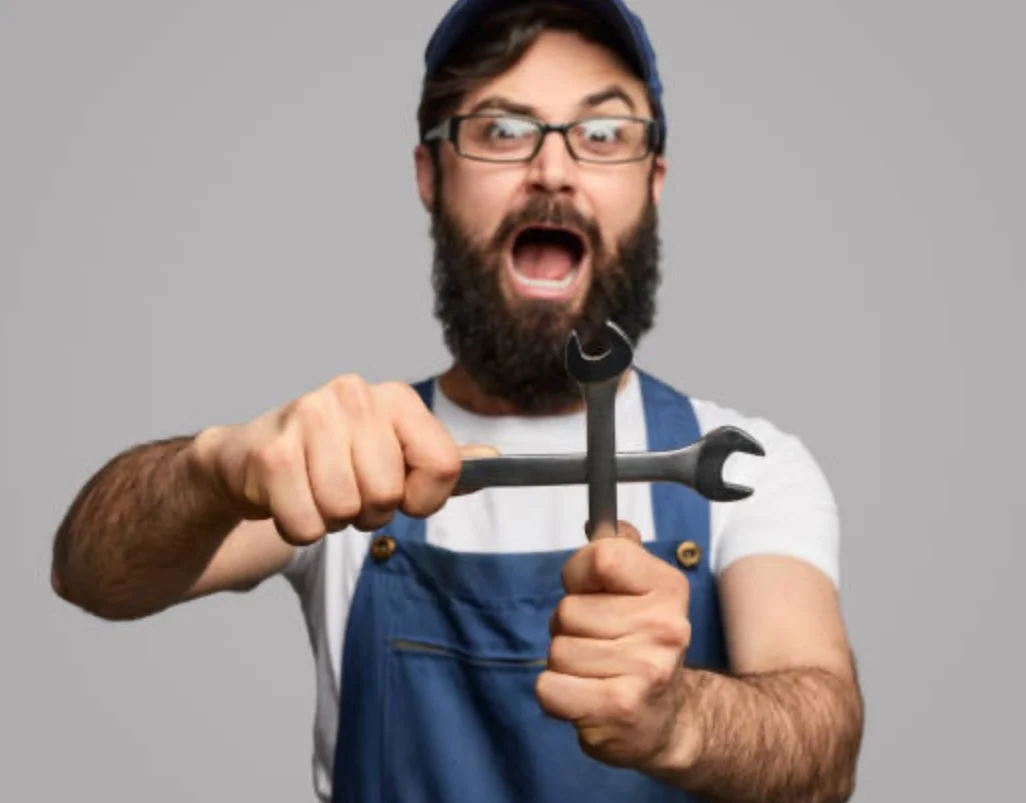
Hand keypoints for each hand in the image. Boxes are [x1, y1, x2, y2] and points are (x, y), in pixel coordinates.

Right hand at [191, 374, 490, 543]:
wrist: (248, 461)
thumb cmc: (329, 462)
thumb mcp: (390, 456)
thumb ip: (442, 463)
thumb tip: (496, 461)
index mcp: (395, 398)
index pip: (445, 465)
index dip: (424, 499)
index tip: (402, 494)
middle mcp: (354, 395)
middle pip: (389, 494)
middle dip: (368, 511)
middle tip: (345, 490)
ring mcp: (309, 417)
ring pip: (347, 512)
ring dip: (331, 520)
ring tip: (315, 491)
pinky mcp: (272, 453)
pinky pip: (307, 526)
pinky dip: (299, 528)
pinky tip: (289, 499)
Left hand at [535, 521, 691, 771]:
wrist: (663, 720)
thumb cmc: (640, 648)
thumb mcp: (642, 593)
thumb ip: (619, 554)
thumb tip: (598, 524)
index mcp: (668, 588)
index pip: (600, 557)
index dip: (578, 574)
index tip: (588, 591)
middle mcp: (663, 626)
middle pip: (567, 609)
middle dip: (569, 628)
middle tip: (598, 644)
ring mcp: (645, 669)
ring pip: (557, 650)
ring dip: (564, 664)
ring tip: (595, 672)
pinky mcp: (619, 707)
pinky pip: (549, 687)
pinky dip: (556, 694)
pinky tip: (585, 697)